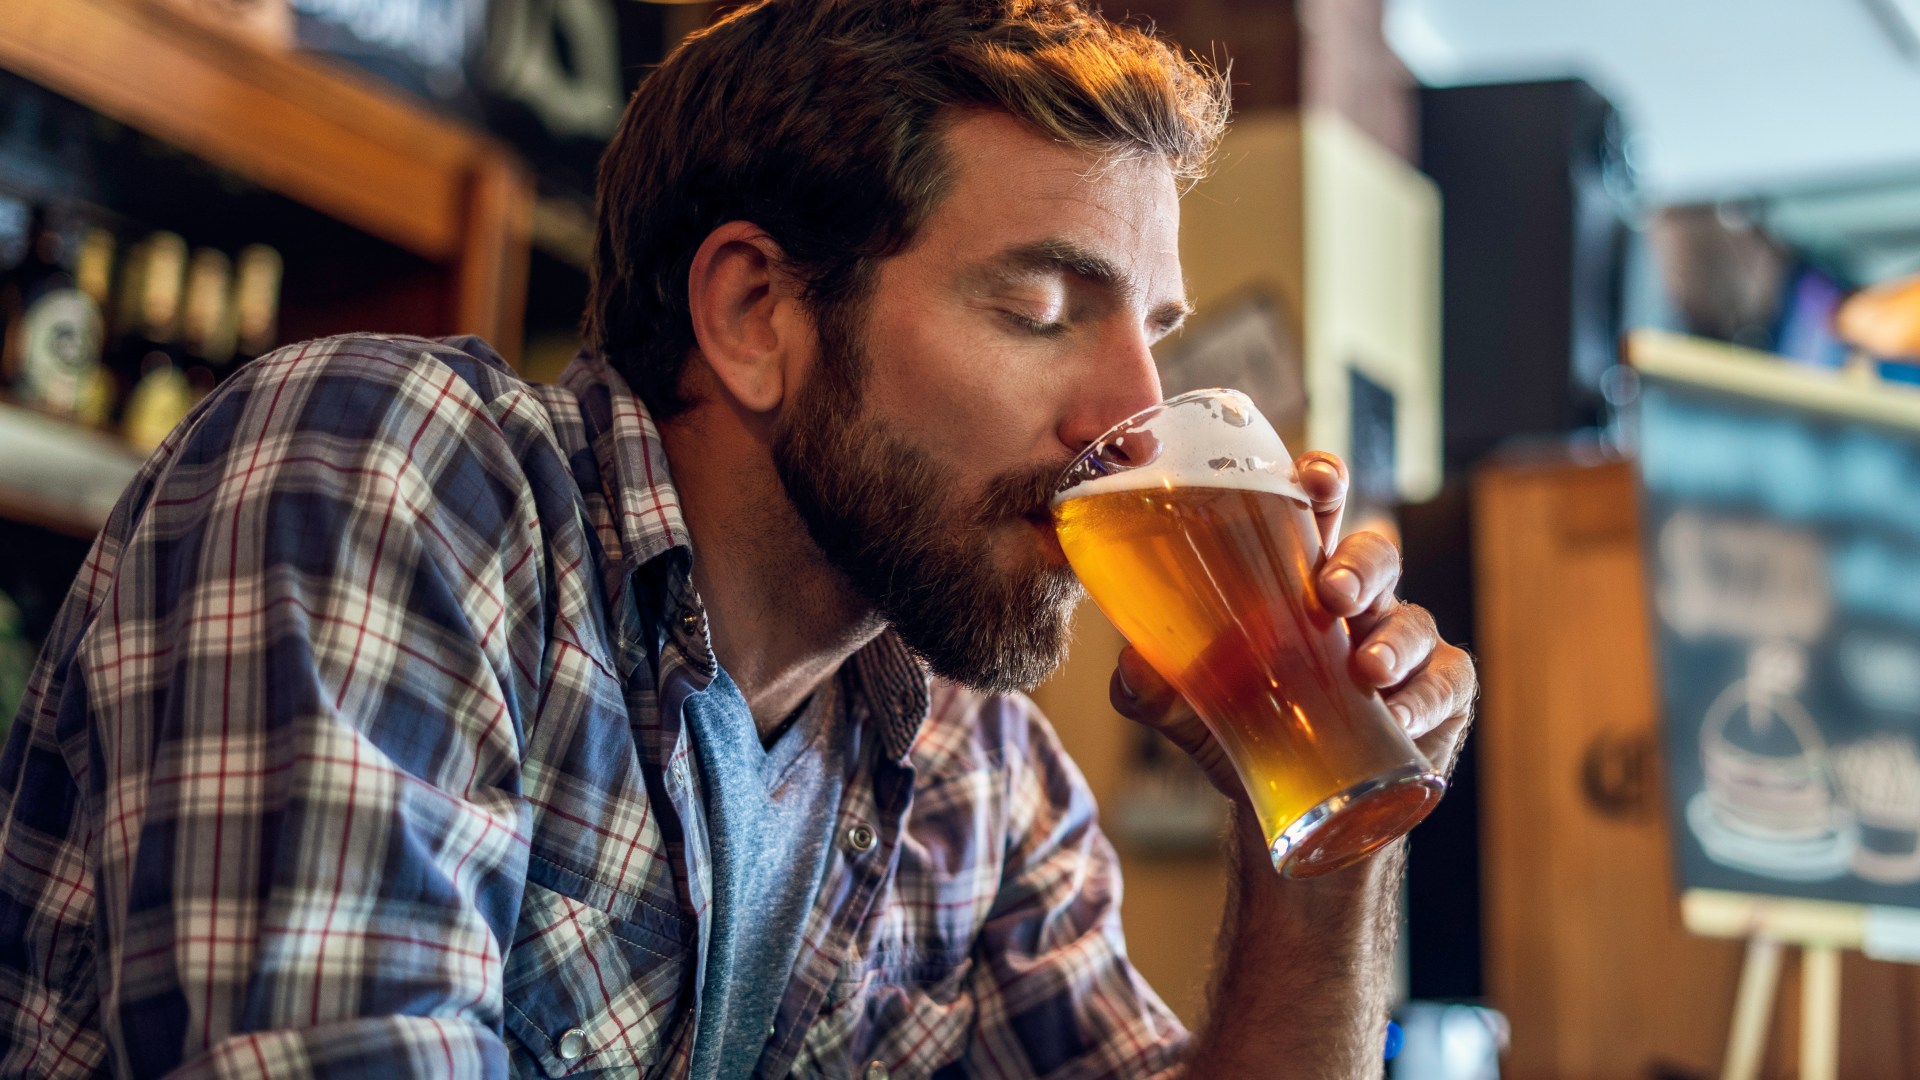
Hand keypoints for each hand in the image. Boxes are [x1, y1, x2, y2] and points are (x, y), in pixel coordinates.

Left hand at [1108, 451, 1477, 798]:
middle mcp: (1356, 602)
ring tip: (1367, 668)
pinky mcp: (1437, 696)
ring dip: (1394, 640)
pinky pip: (1446, 683)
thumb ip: (1153, 688)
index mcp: (1295, 578)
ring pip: (1413, 620)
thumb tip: (1132, 666)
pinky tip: (1398, 717)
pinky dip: (1425, 697)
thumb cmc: (1244, 726)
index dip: (1323, 484)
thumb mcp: (1188, 707)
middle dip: (1360, 562)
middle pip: (1375, 554)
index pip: (1314, 513)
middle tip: (1332, 590)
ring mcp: (1402, 646)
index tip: (1315, 480)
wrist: (1289, 806)